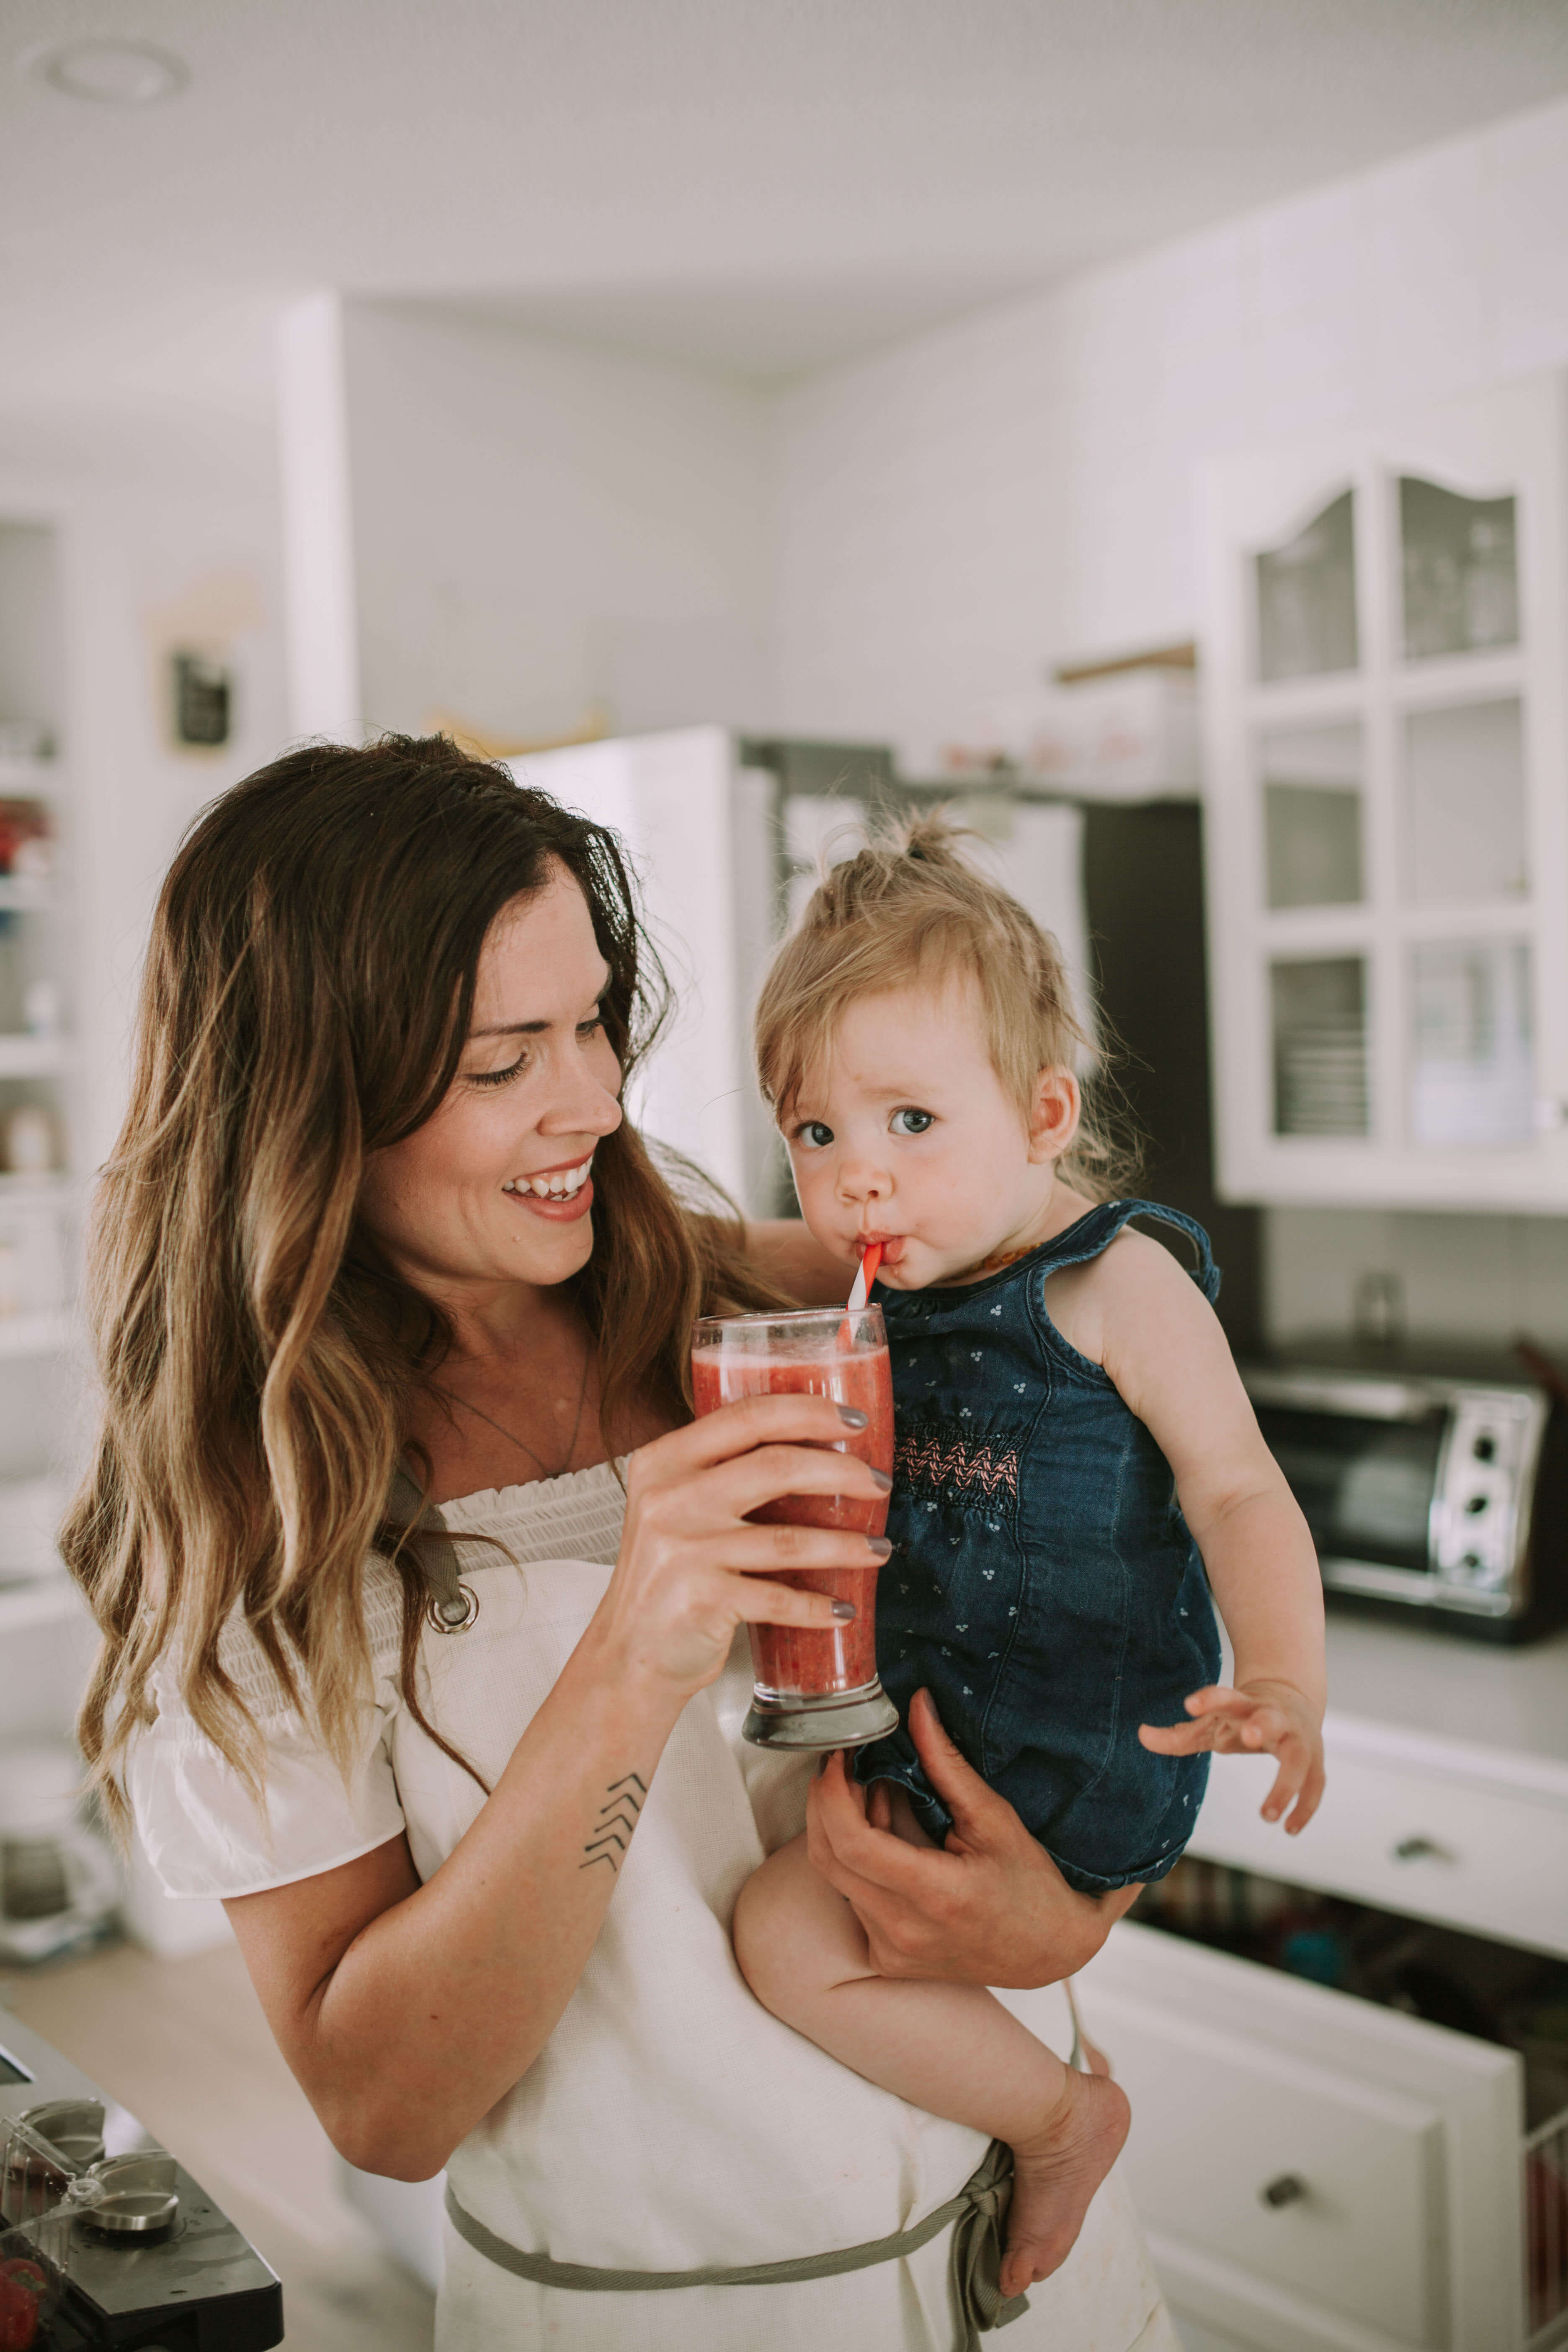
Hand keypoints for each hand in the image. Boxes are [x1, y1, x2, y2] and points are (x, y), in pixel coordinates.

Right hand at [590, 1395, 890, 1700]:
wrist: (628, 1655)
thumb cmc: (664, 1578)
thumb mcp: (675, 1508)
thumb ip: (720, 1473)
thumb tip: (811, 1447)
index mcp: (664, 1461)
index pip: (747, 1416)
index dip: (809, 1412)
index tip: (854, 1420)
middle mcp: (669, 1498)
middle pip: (776, 1466)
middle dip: (841, 1470)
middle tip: (878, 1483)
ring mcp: (684, 1550)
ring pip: (788, 1538)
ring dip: (845, 1545)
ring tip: (878, 1548)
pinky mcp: (701, 1599)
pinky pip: (779, 1598)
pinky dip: (818, 1606)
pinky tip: (842, 1608)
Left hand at [805, 1688, 1138, 1986]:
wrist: (1048, 1951)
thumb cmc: (1030, 1883)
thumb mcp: (994, 1817)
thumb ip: (946, 1763)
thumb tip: (917, 1706)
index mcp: (936, 1896)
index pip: (852, 1844)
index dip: (832, 1794)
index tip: (838, 1757)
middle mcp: (904, 1932)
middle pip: (828, 1858)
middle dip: (826, 1803)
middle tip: (847, 1766)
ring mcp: (892, 1951)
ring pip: (836, 1877)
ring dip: (844, 1829)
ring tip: (879, 1797)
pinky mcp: (887, 1958)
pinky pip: (852, 1899)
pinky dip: (857, 1861)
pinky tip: (886, 1838)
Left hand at [1139, 1679, 1324, 1832]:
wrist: (1291, 1697)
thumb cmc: (1242, 1716)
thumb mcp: (1212, 1721)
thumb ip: (1178, 1734)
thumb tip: (1140, 1734)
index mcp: (1245, 1704)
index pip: (1227, 1697)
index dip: (1210, 1698)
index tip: (1189, 1704)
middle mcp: (1275, 1716)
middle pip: (1271, 1718)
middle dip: (1261, 1725)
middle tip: (1248, 1737)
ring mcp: (1299, 1737)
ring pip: (1299, 1758)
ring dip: (1286, 1784)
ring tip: (1266, 1815)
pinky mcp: (1316, 1759)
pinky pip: (1316, 1785)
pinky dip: (1305, 1808)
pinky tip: (1289, 1830)